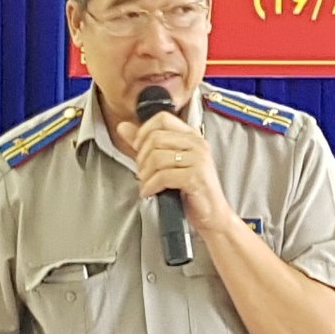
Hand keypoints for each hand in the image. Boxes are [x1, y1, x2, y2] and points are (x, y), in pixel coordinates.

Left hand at [119, 110, 230, 230]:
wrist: (212, 214)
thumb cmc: (190, 190)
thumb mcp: (166, 163)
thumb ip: (145, 144)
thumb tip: (123, 127)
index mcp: (191, 136)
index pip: (162, 118)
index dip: (144, 131)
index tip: (138, 148)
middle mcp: (197, 144)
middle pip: (155, 138)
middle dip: (142, 158)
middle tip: (143, 173)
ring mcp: (198, 159)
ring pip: (156, 157)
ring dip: (145, 175)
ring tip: (147, 184)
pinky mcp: (196, 177)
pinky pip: (163, 176)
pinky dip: (151, 186)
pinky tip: (150, 192)